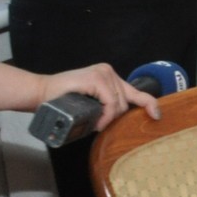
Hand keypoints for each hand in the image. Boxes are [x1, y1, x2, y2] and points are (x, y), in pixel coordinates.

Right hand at [36, 64, 160, 129]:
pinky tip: (98, 122)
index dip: (150, 104)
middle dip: (115, 117)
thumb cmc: (62, 101)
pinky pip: (111, 103)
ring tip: (94, 123)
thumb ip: (105, 104)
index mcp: (110, 77)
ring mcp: (103, 73)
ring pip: (119, 104)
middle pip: (127, 102)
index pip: (136, 92)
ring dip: (108, 119)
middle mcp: (109, 72)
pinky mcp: (96, 78)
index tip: (157, 115)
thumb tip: (121, 118)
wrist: (39, 94)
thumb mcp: (90, 102)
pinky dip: (106, 115)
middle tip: (98, 124)